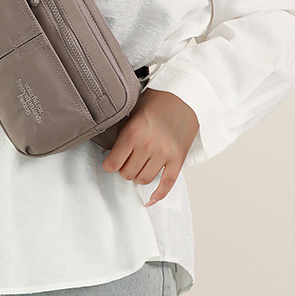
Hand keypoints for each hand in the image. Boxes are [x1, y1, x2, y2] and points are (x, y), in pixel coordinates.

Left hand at [102, 88, 198, 206]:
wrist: (185, 97)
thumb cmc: (158, 101)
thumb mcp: (133, 110)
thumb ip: (123, 131)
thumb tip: (110, 150)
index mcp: (133, 132)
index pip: (113, 163)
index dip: (109, 165)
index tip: (110, 163)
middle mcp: (147, 145)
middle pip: (127, 173)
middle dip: (124, 170)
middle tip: (125, 162)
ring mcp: (164, 154)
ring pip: (143, 180)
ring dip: (138, 177)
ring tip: (138, 167)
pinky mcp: (178, 159)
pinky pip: (166, 184)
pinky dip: (157, 195)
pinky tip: (149, 198)